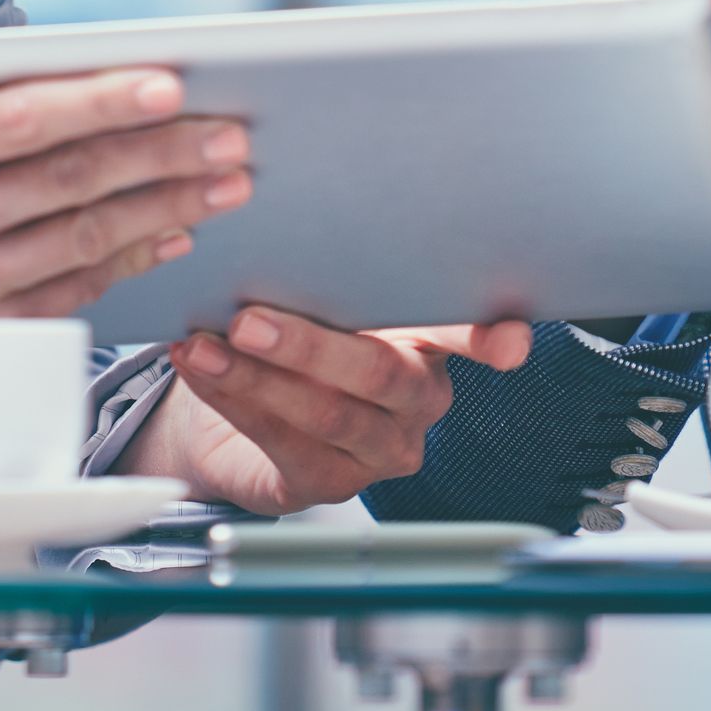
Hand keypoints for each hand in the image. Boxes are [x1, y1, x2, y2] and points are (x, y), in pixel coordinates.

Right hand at [0, 0, 251, 363]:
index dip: (98, 101)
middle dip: (161, 154)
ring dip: (167, 206)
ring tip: (225, 180)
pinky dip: (133, 257)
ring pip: (84, 236)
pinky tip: (175, 230)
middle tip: (229, 134)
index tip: (169, 85)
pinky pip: (78, 290)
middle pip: (67, 178)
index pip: (19, 117)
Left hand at [125, 308, 532, 512]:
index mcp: (430, 340)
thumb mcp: (327, 296)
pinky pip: (283, 443)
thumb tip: (286, 226)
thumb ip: (333, 274)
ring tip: (206, 344)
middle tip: (251, 317)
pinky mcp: (331, 484)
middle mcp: (418, 399)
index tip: (507, 344)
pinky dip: (234, 401)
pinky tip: (203, 369)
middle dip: (308, 345)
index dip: (490, 338)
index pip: (470, 334)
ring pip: (327, 413)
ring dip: (257, 376)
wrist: (247, 405)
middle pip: (378, 373)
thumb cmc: (302, 329)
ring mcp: (380, 448)